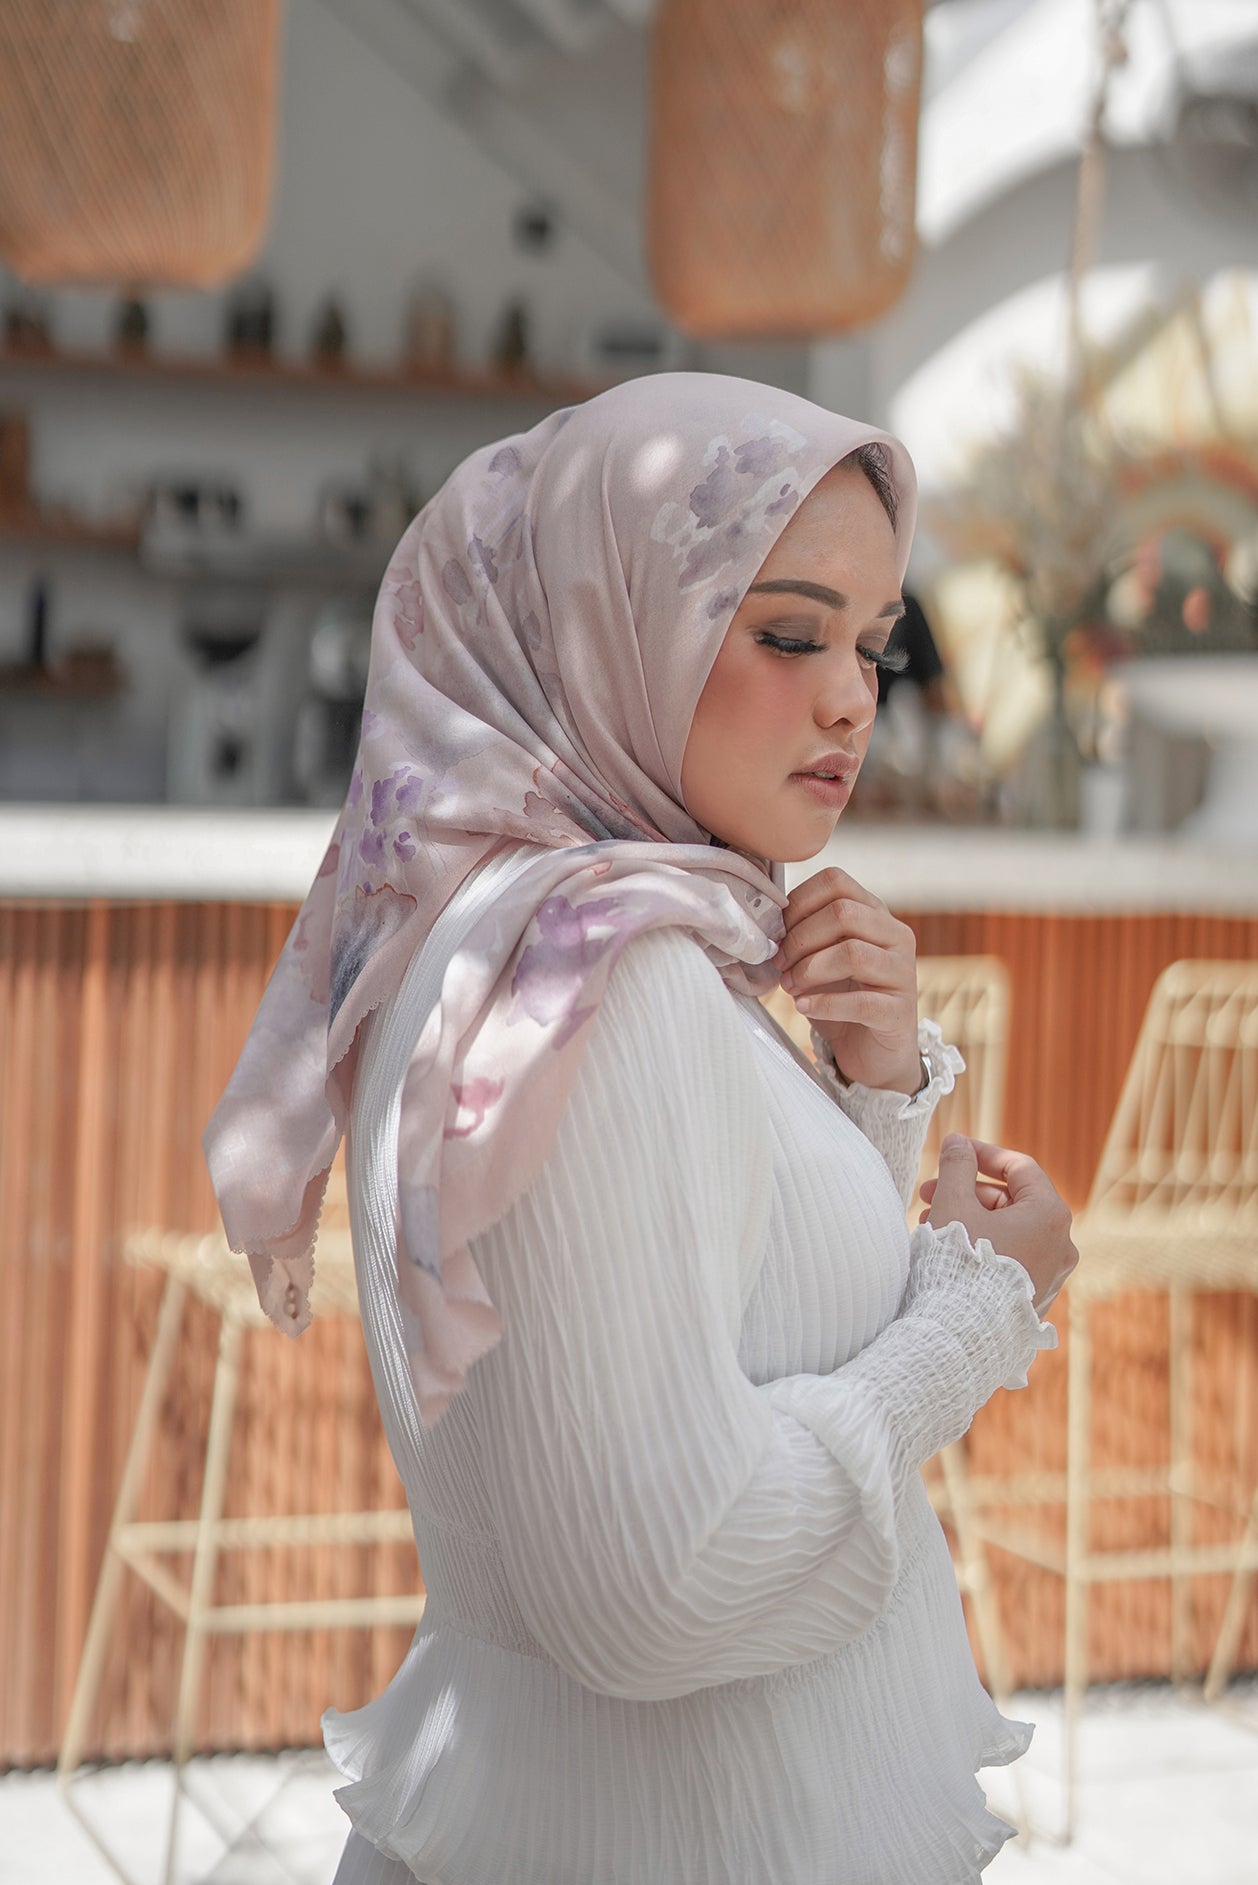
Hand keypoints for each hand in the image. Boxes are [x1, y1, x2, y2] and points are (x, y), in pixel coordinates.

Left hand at [773, 866, 920, 1092]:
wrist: (873, 1052)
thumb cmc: (842, 998)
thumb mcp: (822, 958)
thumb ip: (806, 935)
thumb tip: (768, 925)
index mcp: (875, 914)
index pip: (836, 882)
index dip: (799, 903)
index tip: (778, 932)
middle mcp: (896, 936)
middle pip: (843, 913)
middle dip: (801, 939)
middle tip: (780, 964)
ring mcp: (903, 973)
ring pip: (852, 954)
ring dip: (809, 970)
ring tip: (789, 987)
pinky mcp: (899, 1012)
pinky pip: (861, 1002)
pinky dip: (824, 1004)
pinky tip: (804, 1007)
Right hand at [919, 1134, 1078, 1312]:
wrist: (963, 1335)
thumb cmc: (961, 1265)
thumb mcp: (953, 1204)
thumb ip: (956, 1166)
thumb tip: (958, 1143)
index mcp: (1050, 1215)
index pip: (1019, 1167)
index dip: (982, 1154)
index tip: (953, 1151)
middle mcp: (1061, 1244)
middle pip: (1013, 1200)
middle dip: (968, 1191)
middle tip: (928, 1193)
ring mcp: (1052, 1274)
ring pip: (1010, 1231)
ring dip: (971, 1219)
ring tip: (930, 1223)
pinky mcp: (1036, 1298)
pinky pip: (1012, 1258)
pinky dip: (984, 1245)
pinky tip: (950, 1250)